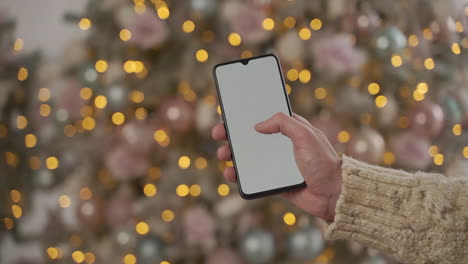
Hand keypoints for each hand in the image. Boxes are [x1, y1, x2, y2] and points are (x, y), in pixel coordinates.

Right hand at [212, 112, 341, 220]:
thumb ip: (284, 123)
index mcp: (290, 130)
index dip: (245, 116)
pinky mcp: (272, 180)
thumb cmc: (323, 162)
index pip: (264, 118)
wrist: (332, 194)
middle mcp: (280, 145)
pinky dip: (238, 175)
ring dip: (232, 154)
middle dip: (232, 135)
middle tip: (219, 134)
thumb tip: (258, 125)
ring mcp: (275, 163)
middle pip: (250, 137)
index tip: (229, 115)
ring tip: (223, 155)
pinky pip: (251, 176)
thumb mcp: (306, 135)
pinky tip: (231, 174)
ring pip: (247, 157)